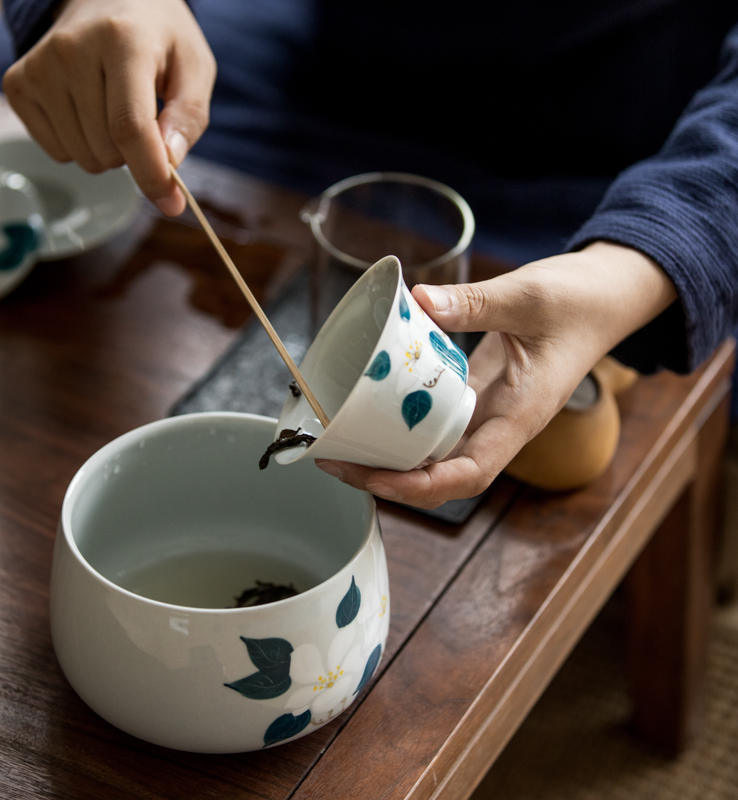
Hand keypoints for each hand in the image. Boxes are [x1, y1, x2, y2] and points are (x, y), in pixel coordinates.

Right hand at [2, 0, 215, 215]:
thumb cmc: (158, 38)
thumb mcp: (194, 68)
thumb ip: (188, 118)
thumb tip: (170, 165)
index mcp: (122, 40)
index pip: (130, 127)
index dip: (152, 175)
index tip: (172, 204)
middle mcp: (70, 49)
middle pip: (108, 150)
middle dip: (135, 154)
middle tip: (141, 115)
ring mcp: (38, 67)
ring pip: (84, 158)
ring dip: (108, 151)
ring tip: (113, 107)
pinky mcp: (18, 84)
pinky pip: (58, 152)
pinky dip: (80, 145)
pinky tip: (87, 109)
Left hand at [315, 242, 676, 507]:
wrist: (606, 298)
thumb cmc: (579, 302)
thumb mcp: (529, 296)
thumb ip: (477, 303)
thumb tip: (419, 302)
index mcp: (520, 415)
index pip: (470, 474)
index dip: (421, 486)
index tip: (374, 477)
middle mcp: (501, 424)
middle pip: (442, 476)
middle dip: (388, 479)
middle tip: (334, 461)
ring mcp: (489, 412)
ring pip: (436, 453)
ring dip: (390, 457)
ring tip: (341, 445)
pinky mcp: (478, 393)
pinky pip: (436, 421)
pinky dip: (403, 425)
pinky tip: (370, 411)